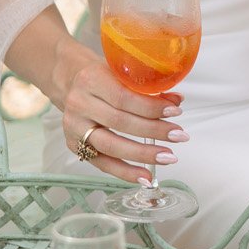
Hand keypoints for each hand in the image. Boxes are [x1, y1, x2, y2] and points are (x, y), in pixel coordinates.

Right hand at [56, 41, 186, 186]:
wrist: (69, 82)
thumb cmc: (101, 76)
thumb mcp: (121, 72)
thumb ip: (147, 86)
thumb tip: (177, 101)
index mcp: (91, 80)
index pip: (124, 98)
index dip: (151, 108)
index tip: (175, 112)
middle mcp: (79, 105)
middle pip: (120, 123)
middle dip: (154, 132)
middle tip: (179, 136)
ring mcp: (74, 128)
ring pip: (111, 146)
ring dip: (143, 154)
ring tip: (168, 157)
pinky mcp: (74, 146)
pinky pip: (102, 164)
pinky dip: (125, 172)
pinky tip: (146, 176)